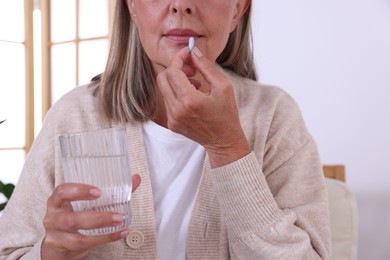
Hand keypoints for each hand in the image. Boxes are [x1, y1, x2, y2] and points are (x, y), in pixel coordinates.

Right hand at [41, 174, 140, 259]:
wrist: (58, 242)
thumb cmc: (75, 214)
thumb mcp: (85, 201)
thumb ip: (112, 190)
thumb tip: (136, 178)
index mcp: (57, 201)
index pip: (62, 192)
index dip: (78, 191)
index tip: (98, 191)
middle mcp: (54, 217)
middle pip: (71, 219)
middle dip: (96, 217)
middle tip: (117, 214)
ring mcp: (57, 235)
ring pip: (78, 237)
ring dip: (102, 231)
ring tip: (120, 222)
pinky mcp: (64, 248)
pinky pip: (86, 245)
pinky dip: (106, 239)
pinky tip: (120, 233)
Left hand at [157, 47, 250, 167]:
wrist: (223, 141)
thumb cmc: (227, 113)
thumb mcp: (223, 86)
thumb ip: (206, 66)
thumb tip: (193, 51)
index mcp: (190, 101)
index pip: (173, 71)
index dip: (179, 58)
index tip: (187, 53)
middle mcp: (177, 110)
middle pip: (162, 78)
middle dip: (176, 68)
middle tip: (192, 69)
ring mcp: (172, 119)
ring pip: (164, 89)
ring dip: (177, 81)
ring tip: (197, 84)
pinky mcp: (171, 124)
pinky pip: (168, 101)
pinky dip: (177, 93)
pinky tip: (193, 96)